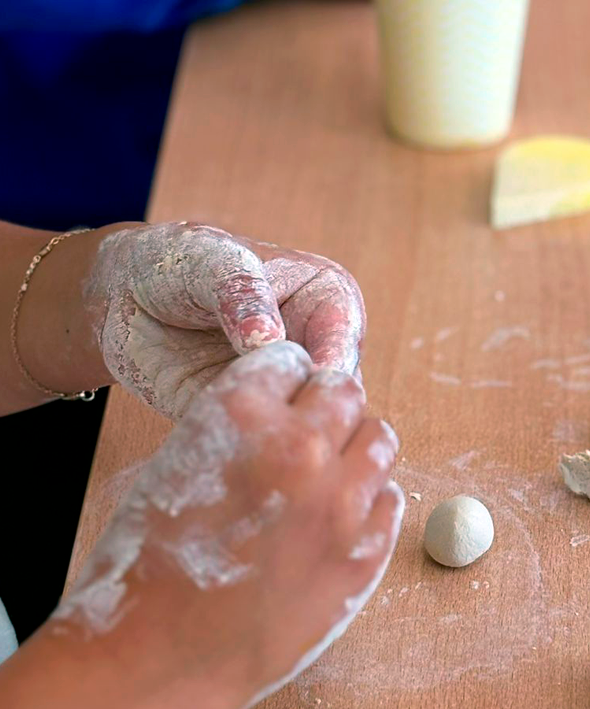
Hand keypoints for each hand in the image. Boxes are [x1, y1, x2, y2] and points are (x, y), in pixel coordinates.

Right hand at [52, 342, 403, 708]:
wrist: (156, 664)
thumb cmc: (146, 569)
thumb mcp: (176, 465)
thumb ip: (240, 428)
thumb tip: (287, 410)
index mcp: (242, 414)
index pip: (289, 360)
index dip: (281, 384)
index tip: (278, 404)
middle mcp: (300, 447)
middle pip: (344, 391)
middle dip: (324, 409)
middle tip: (305, 440)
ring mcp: (341, 504)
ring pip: (378, 440)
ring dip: (354, 450)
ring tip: (323, 479)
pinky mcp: (364, 554)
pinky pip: (389, 501)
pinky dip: (367, 504)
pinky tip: (334, 523)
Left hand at [85, 221, 365, 419]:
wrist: (125, 295)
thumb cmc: (182, 263)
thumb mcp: (213, 263)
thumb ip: (243, 294)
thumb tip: (268, 341)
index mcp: (329, 302)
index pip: (345, 338)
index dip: (329, 361)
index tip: (305, 379)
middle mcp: (317, 349)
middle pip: (334, 393)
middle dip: (308, 409)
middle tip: (275, 417)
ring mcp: (287, 388)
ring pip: (303, 426)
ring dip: (276, 433)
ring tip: (238, 424)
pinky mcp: (254, 420)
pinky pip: (259, 444)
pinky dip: (243, 445)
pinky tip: (216, 435)